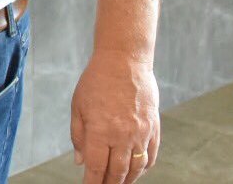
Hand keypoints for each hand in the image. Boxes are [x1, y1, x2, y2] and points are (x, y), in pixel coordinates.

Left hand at [70, 51, 159, 183]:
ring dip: (127, 180)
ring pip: (136, 167)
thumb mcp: (78, 106)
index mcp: (101, 130)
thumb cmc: (96, 81)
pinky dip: (143, 167)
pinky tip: (136, 171)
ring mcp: (142, 133)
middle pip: (117, 172)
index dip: (92, 183)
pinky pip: (151, 155)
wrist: (125, 60)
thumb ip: (79, 136)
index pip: (96, 167)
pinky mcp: (154, 127)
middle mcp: (123, 135)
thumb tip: (82, 161)